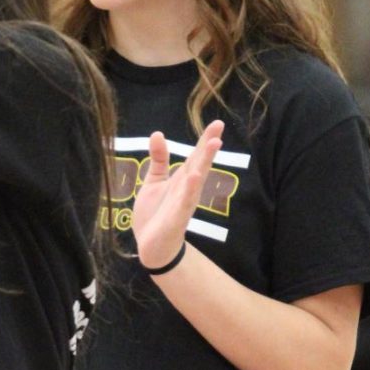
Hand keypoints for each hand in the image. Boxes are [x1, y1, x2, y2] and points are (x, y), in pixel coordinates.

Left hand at [132, 120, 223, 269]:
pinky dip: (189, 190)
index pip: (196, 156)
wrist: (151, 246)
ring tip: (213, 144)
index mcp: (182, 179)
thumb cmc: (155, 212)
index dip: (205, 140)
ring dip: (204, 163)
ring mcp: (183, 203)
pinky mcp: (176, 218)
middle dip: (208, 146)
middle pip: (199, 164)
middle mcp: (187, 189)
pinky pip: (184, 203)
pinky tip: (194, 177)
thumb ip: (158, 159)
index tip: (217, 123)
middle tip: (219, 127)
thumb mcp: (154, 181)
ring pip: (196, 180)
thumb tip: (158, 133)